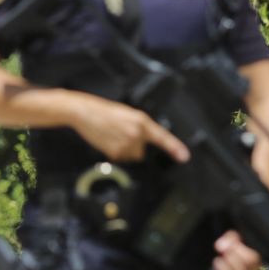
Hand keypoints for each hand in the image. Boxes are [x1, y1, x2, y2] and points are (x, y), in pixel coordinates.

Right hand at [68, 94, 190, 163]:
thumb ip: (139, 127)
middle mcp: (136, 133)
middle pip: (142, 151)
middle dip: (133, 145)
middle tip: (120, 133)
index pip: (162, 136)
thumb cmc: (103, 111)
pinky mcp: (115, 152)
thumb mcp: (127, 114)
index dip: (175, 147)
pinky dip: (114, 152)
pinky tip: (107, 140)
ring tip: (112, 135)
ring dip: (123, 149)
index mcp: (141, 120)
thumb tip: (144, 140)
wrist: (84, 112)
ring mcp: (126, 144)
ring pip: (131, 155)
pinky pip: (120, 158)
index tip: (184, 156)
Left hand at [206, 230, 261, 269]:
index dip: (238, 251)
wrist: (237, 264)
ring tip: (217, 261)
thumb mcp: (238, 240)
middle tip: (223, 253)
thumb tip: (221, 245)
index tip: (230, 245)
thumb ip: (231, 239)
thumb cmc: (239, 251)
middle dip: (230, 260)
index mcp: (256, 264)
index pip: (252, 260)